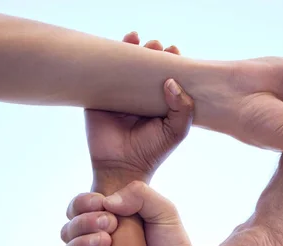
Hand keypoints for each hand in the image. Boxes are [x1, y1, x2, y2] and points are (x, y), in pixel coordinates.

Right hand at [60, 184, 261, 245]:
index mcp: (110, 222)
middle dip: (83, 222)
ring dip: (79, 243)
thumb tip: (107, 202)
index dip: (82, 203)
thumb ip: (141, 195)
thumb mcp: (165, 213)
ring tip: (105, 243)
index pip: (79, 208)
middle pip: (69, 229)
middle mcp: (97, 244)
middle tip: (110, 225)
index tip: (99, 204)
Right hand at [87, 31, 189, 187]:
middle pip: (147, 66)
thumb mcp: (177, 131)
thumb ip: (182, 108)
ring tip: (140, 40)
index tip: (174, 51)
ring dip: (133, 50)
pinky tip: (117, 46)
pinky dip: (107, 58)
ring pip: (125, 66)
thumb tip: (171, 81)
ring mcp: (119, 95)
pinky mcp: (99, 97)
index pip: (167, 75)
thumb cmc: (153, 151)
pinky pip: (102, 74)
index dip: (171, 61)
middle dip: (153, 52)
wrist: (122, 167)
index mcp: (160, 101)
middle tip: (158, 47)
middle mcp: (140, 95)